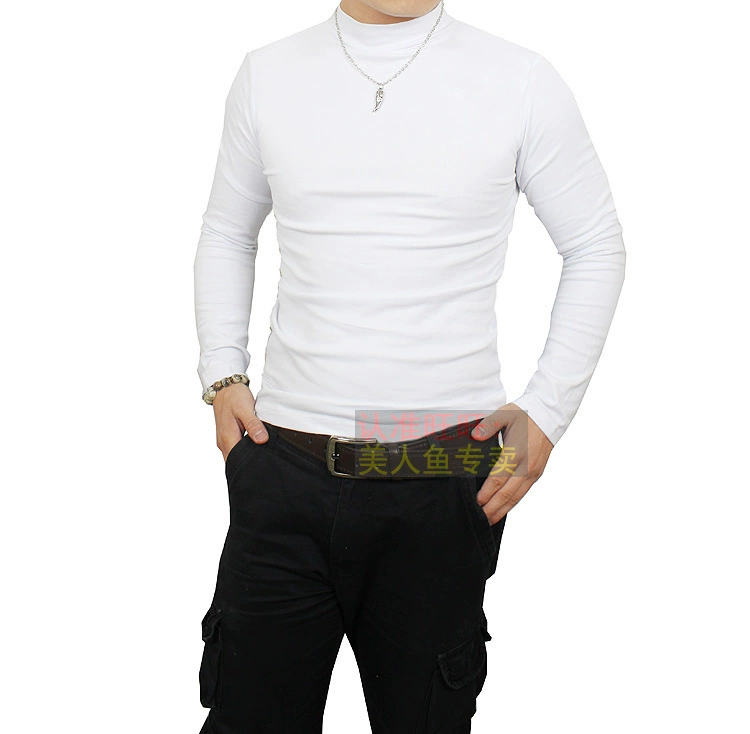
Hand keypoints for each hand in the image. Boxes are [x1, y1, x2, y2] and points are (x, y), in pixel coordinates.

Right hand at [212, 383, 268, 460]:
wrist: (225, 388)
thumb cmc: (234, 397)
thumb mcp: (245, 409)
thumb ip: (253, 425)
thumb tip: (262, 440)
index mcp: (227, 438)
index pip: (236, 461)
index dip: (249, 465)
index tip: (262, 464)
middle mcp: (223, 442)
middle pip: (235, 461)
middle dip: (249, 463)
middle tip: (265, 461)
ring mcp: (224, 440)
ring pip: (235, 455)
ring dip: (247, 456)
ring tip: (262, 455)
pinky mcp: (228, 436)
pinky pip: (236, 448)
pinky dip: (245, 449)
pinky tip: (255, 446)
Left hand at [470, 403, 553, 522]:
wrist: (549, 415)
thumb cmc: (525, 414)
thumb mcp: (505, 413)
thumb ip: (489, 424)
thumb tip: (475, 435)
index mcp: (516, 453)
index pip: (498, 478)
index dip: (486, 493)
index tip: (476, 502)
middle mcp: (526, 466)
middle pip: (507, 494)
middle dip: (492, 508)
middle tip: (479, 519)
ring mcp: (533, 472)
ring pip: (516, 497)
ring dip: (502, 510)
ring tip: (489, 520)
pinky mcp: (537, 473)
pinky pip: (523, 493)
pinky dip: (512, 503)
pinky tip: (504, 509)